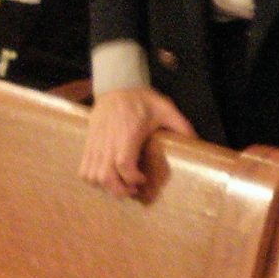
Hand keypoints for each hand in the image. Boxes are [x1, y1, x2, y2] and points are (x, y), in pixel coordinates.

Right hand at [79, 86, 196, 198]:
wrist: (117, 87)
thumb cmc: (142, 100)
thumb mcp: (165, 108)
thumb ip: (180, 124)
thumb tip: (195, 141)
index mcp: (128, 134)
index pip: (124, 164)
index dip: (132, 178)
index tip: (143, 179)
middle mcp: (108, 142)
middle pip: (105, 176)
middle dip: (119, 190)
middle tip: (134, 188)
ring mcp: (95, 144)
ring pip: (91, 176)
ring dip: (105, 186)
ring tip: (121, 183)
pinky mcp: (88, 145)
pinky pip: (83, 170)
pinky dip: (92, 179)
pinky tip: (107, 177)